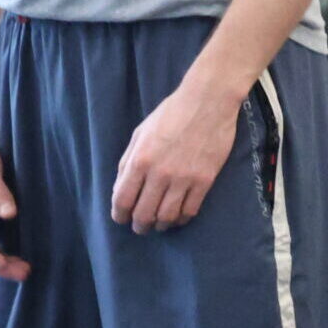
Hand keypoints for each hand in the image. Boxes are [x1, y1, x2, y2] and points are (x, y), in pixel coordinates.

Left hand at [110, 79, 242, 234]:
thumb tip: (121, 188)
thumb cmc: (171, 114)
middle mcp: (160, 173)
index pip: (123, 200)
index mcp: (140, 160)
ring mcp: (184, 178)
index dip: (119, 215)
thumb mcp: (140, 133)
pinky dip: (182, 219)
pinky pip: (190, 210)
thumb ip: (128, 162)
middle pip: (144, 214)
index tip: (121, 218)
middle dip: (139, 225)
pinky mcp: (205, 180)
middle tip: (141, 226)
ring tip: (160, 224)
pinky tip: (179, 216)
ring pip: (168, 216)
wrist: (208, 102)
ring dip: (160, 226)